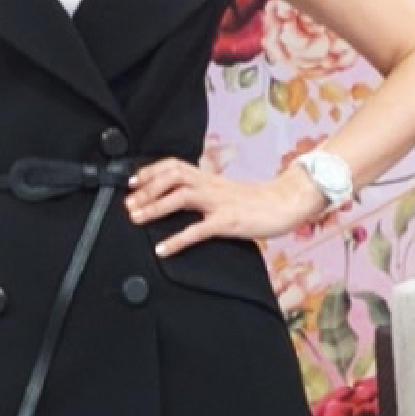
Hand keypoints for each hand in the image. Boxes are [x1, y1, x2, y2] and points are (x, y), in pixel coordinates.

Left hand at [124, 154, 323, 251]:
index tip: (132, 181)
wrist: (285, 204)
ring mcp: (219, 203)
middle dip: (147, 189)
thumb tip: (180, 197)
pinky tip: (162, 249)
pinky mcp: (228, 222)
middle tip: (129, 203)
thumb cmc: (256, 202)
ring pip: (180, 197)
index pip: (174, 165)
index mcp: (209, 178)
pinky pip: (197, 230)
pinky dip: (177, 240)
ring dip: (154, 208)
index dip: (150, 171)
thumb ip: (204, 192)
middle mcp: (211, 185)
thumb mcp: (225, 191)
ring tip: (136, 219)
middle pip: (172, 177)